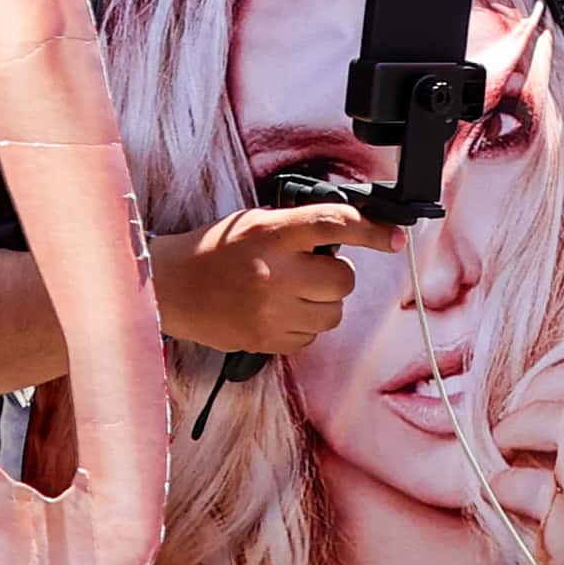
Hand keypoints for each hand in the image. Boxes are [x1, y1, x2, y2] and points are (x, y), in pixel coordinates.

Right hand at [154, 202, 411, 355]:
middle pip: (343, 279)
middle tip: (309, 271)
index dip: (372, 231)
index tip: (394, 238)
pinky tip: (275, 313)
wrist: (169, 287)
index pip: (335, 225)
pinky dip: (301, 325)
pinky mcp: (267, 340)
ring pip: (333, 313)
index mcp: (271, 233)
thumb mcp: (254, 224)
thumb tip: (349, 235)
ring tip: (289, 294)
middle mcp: (275, 272)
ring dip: (321, 303)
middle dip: (333, 276)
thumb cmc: (214, 250)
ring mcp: (272, 311)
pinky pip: (311, 337)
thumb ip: (298, 229)